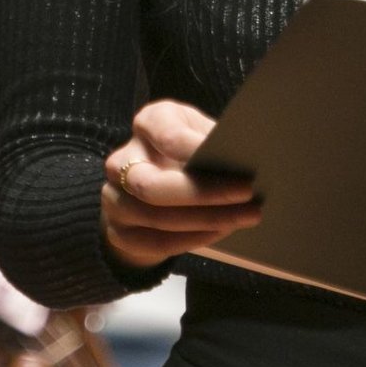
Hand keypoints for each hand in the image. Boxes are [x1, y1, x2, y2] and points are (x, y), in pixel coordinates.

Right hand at [100, 99, 260, 271]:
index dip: (200, 151)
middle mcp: (121, 160)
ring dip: (206, 220)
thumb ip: (216, 140)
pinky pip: (156, 242)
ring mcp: (113, 198)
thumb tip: (251, 152)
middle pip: (153, 184)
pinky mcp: (118, 232)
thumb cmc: (188, 153)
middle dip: (205, 193)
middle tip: (248, 192)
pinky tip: (222, 232)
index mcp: (148, 124)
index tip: (236, 160)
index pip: (168, 137)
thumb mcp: (201, 134)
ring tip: (245, 216)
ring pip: (157, 216)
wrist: (153, 188)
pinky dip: (193, 239)